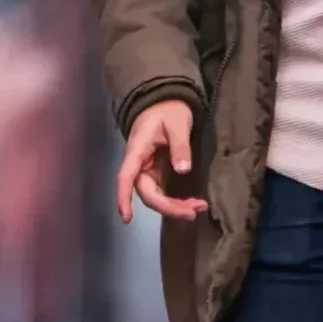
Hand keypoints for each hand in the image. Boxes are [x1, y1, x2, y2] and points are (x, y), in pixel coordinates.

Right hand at [116, 100, 206, 223]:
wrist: (166, 102)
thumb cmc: (168, 110)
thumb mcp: (177, 124)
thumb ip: (180, 146)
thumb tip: (183, 170)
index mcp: (137, 151)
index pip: (125, 178)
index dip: (124, 198)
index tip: (127, 219)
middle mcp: (139, 165)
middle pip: (147, 193)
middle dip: (168, 207)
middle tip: (193, 212)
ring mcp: (147, 170)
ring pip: (156, 196)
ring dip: (174, 206)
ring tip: (198, 208)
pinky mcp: (157, 172)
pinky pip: (163, 191)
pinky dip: (176, 200)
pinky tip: (191, 204)